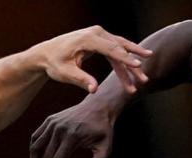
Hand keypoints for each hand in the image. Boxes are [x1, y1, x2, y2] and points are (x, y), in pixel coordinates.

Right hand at [29, 98, 114, 157]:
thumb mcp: (105, 145)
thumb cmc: (103, 128)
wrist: (98, 105)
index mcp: (72, 136)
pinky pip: (36, 136)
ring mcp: (52, 123)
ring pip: (36, 146)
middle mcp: (59, 129)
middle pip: (46, 156)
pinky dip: (34, 149)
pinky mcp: (49, 120)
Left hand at [31, 25, 150, 94]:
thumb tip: (95, 90)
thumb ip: (81, 80)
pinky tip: (132, 74)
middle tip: (145, 78)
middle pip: (120, 48)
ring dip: (131, 65)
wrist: (46, 53)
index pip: (111, 49)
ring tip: (143, 80)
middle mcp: (96, 33)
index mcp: (88, 39)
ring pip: (121, 49)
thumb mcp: (66, 73)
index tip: (138, 66)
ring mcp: (99, 34)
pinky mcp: (100, 40)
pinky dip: (123, 63)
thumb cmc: (54, 63)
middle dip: (133, 65)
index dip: (126, 59)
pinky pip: (115, 51)